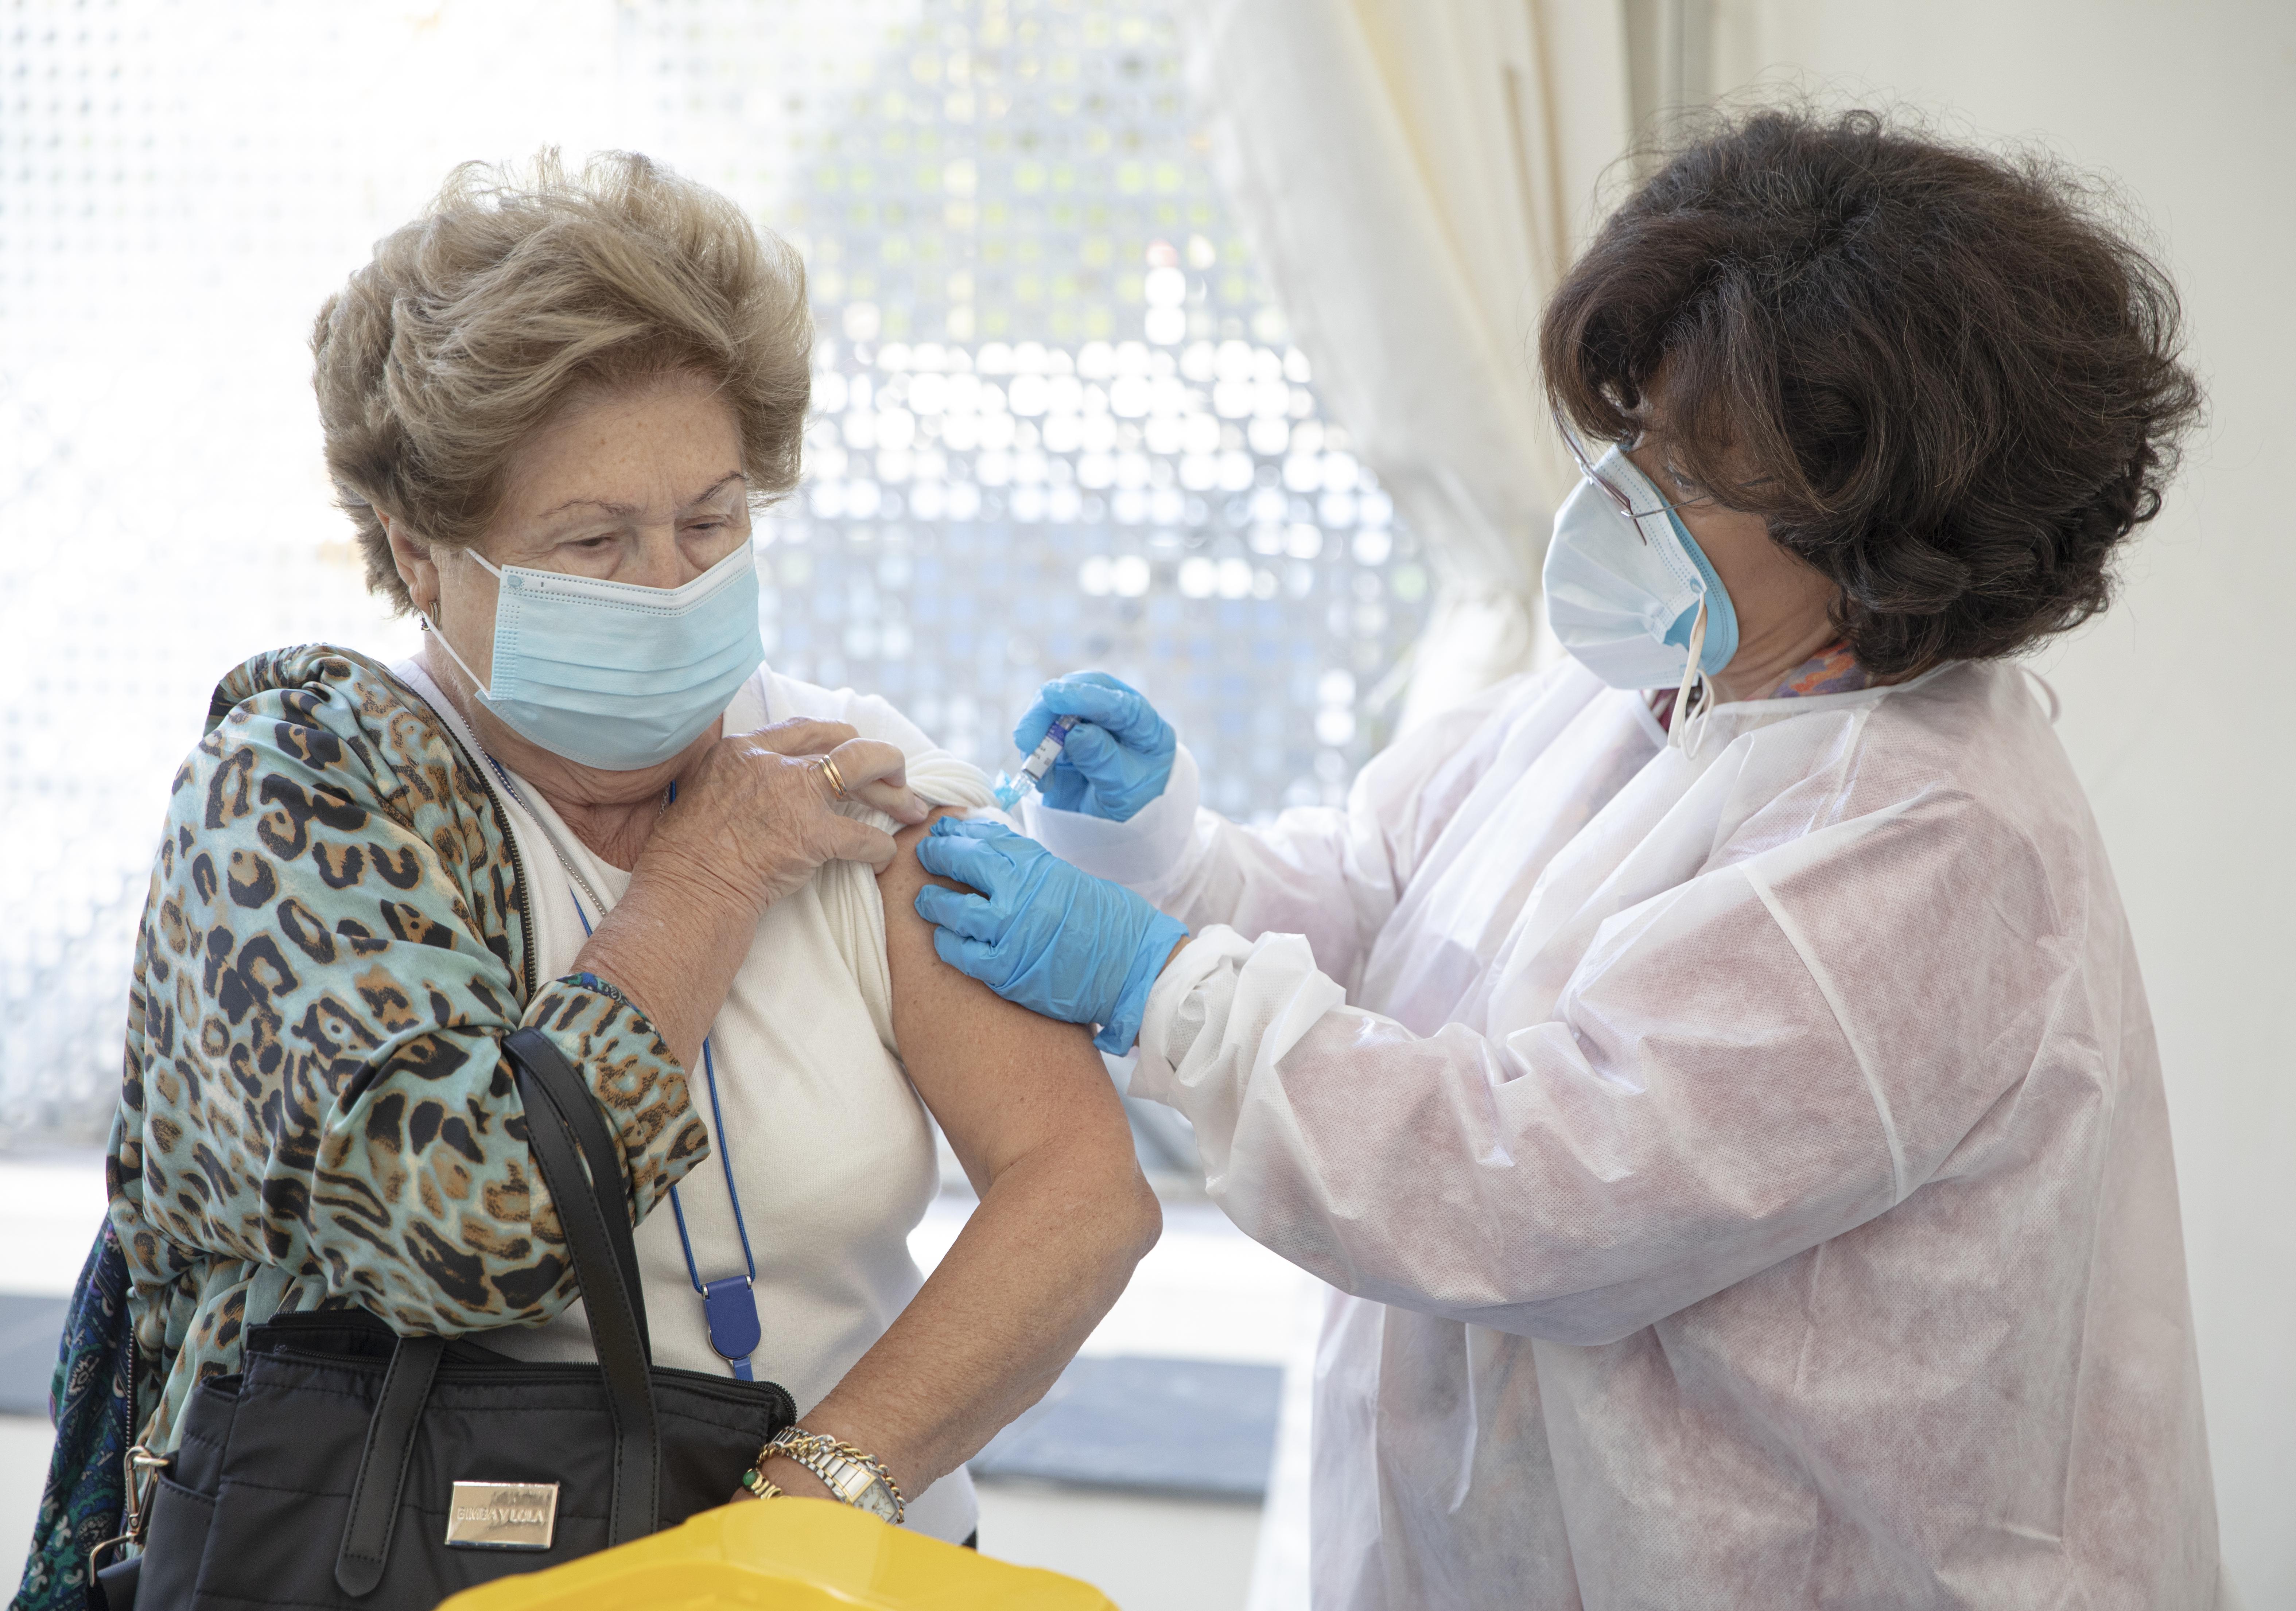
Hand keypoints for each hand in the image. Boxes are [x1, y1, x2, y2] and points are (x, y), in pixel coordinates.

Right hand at [641, 718, 929, 919]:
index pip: (806, 727)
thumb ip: (739, 779)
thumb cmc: (687, 856)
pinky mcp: (814, 834)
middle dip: (882, 758)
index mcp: (743, 749)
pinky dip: (880, 849)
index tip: (854, 748)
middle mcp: (773, 762)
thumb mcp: (704, 793)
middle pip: (847, 743)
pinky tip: (883, 857)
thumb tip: (765, 788)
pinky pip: (865, 837)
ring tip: (914, 811)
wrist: (688, 891)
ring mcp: (796, 795)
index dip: (839, 737)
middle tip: (899, 777)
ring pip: (868, 770)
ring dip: (896, 793)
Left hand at [913, 817, 1187, 1053]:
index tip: (939, 831)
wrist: (1132, 965)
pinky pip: (960, 954)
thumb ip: (1025, 864)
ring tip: (925, 900)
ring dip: (932, 903)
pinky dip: (947, 944)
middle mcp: (1018, 893)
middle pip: (961, 865)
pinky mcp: (1006, 971)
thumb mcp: (1064, 877)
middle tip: (924, 856)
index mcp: (1036, 866)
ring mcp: (1009, 933)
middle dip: (936, 857)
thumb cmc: (1103, 920)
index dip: (955, 834)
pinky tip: (944, 939)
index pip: (983, 839)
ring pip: (951, 911)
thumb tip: (986, 845)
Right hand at [1013, 672, 1174, 820]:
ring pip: (1054, 706)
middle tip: (1025, 739)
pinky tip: (1042, 780)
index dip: (1085, 697)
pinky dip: (1033, 752)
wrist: (1115, 828)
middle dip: (1047, 710)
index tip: (1052, 696)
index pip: (1117, 702)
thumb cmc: (1130, 809)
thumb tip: (1075, 733)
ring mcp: (1089, 722)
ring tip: (1034, 766)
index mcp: (1145, 727)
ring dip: (1036, 731)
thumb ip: (1102, 761)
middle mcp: (1117, 715)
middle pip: (1080, 690)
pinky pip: (1041, 732)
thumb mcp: (1123, 792)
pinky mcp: (1064, 735)